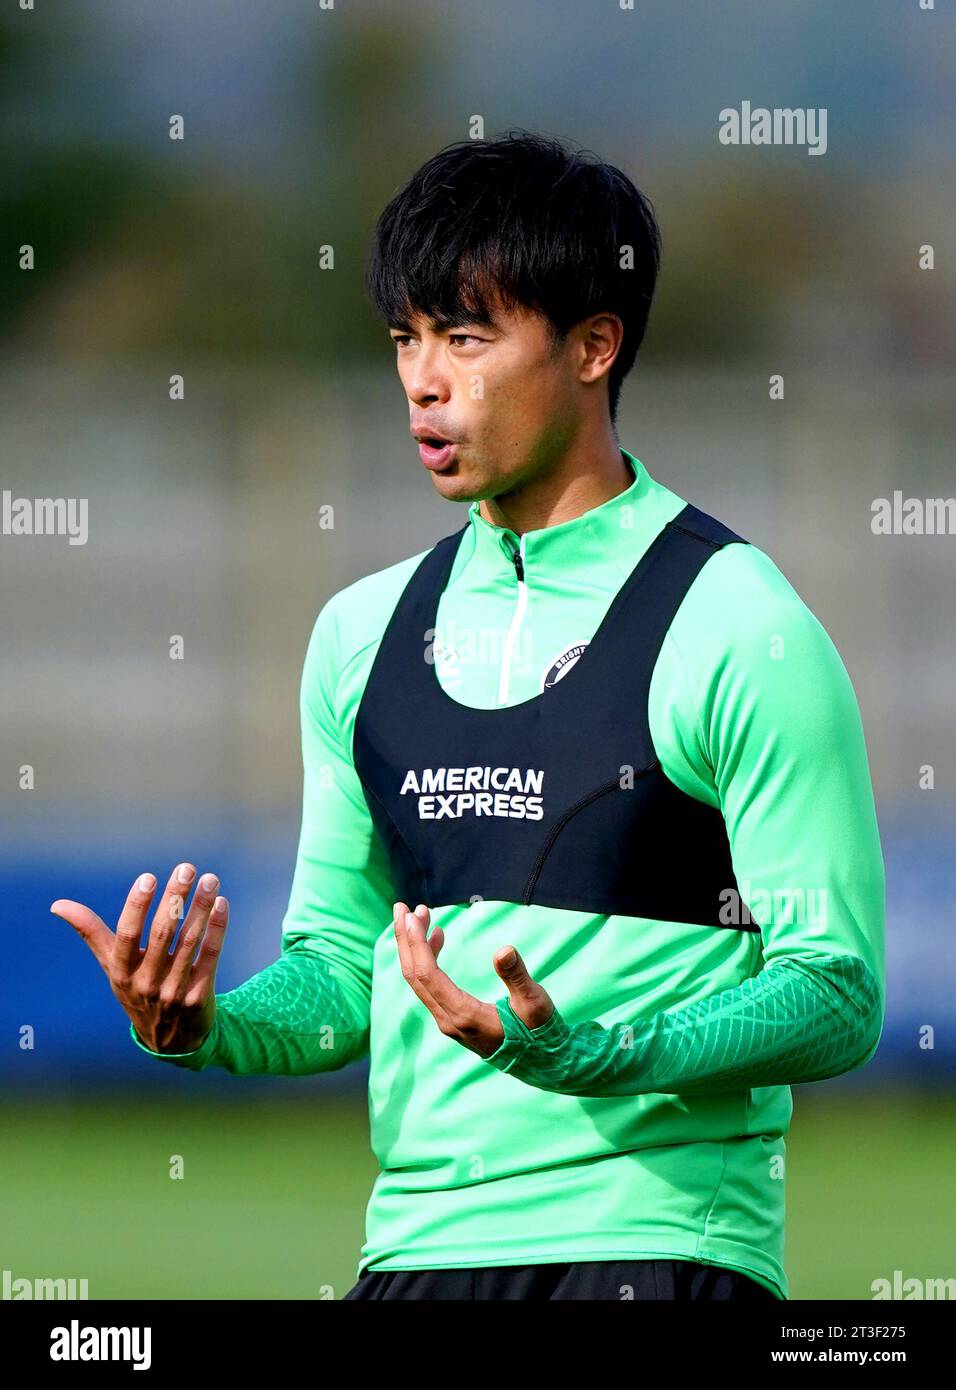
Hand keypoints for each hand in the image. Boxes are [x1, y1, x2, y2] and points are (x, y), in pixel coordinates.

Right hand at [51, 863, 228, 1053]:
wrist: (170, 1039)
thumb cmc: (136, 989)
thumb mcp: (112, 966)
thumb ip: (90, 933)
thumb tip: (57, 905)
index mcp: (121, 972)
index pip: (127, 934)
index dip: (137, 905)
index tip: (148, 877)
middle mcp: (146, 983)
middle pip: (162, 934)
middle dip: (175, 898)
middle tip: (186, 868)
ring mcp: (173, 991)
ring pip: (189, 942)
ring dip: (201, 908)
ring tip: (210, 880)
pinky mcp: (199, 996)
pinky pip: (210, 956)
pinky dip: (217, 929)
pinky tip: (221, 904)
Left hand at [392, 901, 554, 1058]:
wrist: (540, 1063)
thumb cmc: (539, 1033)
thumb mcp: (534, 1003)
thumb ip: (517, 977)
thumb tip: (503, 950)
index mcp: (464, 1015)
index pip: (427, 974)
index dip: (415, 944)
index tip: (409, 916)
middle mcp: (449, 1020)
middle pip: (414, 976)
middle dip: (405, 940)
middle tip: (401, 907)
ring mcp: (448, 1020)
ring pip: (419, 980)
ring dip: (414, 947)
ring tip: (418, 915)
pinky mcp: (453, 1018)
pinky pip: (430, 984)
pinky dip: (428, 958)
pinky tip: (437, 937)